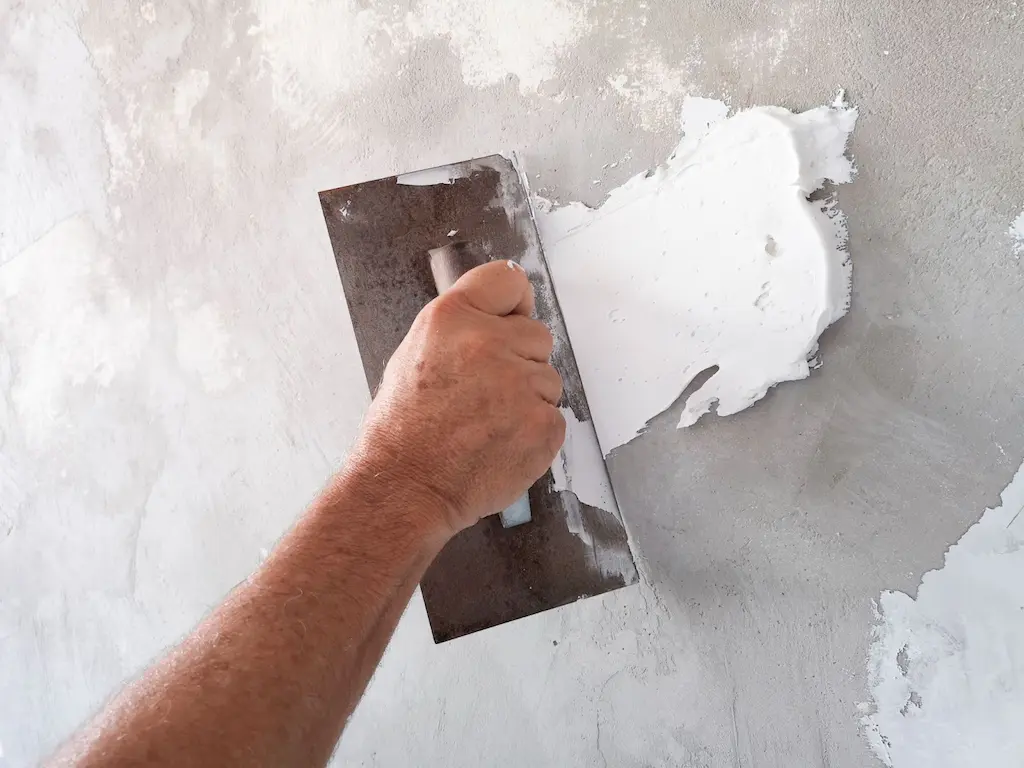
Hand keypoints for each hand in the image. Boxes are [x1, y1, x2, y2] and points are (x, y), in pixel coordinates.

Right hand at [351, 260, 565, 537]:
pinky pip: (553, 416)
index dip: (513, 304)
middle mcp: (488, 343)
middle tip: (485, 392)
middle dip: (520, 359)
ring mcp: (520, 384)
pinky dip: (534, 431)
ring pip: (547, 378)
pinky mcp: (542, 424)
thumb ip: (462, 327)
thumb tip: (505, 314)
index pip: (509, 280)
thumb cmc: (404, 428)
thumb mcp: (416, 353)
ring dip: (527, 398)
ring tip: (486, 422)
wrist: (407, 486)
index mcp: (452, 318)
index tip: (511, 319)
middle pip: (537, 333)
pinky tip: (499, 442)